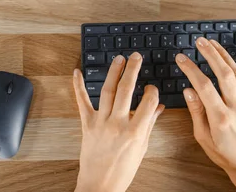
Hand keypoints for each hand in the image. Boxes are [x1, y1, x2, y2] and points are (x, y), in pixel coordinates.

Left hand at [73, 52, 164, 191]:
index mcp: (135, 132)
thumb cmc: (123, 170)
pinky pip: (82, 102)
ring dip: (113, 72)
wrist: (100, 185)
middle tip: (136, 57)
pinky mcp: (87, 124)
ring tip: (119, 59)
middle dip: (132, 70)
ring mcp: (101, 123)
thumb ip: (149, 125)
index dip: (152, 91)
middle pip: (126, 90)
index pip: (148, 102)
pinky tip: (77, 72)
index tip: (152, 87)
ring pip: (108, 91)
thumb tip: (159, 107)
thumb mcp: (142, 148)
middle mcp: (118, 124)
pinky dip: (78, 86)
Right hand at [176, 38, 235, 191]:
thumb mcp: (203, 137)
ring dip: (224, 55)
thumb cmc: (226, 154)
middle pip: (223, 74)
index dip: (191, 69)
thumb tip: (188, 90)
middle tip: (199, 42)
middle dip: (210, 55)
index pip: (204, 86)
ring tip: (212, 43)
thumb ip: (196, 112)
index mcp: (220, 117)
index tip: (181, 59)